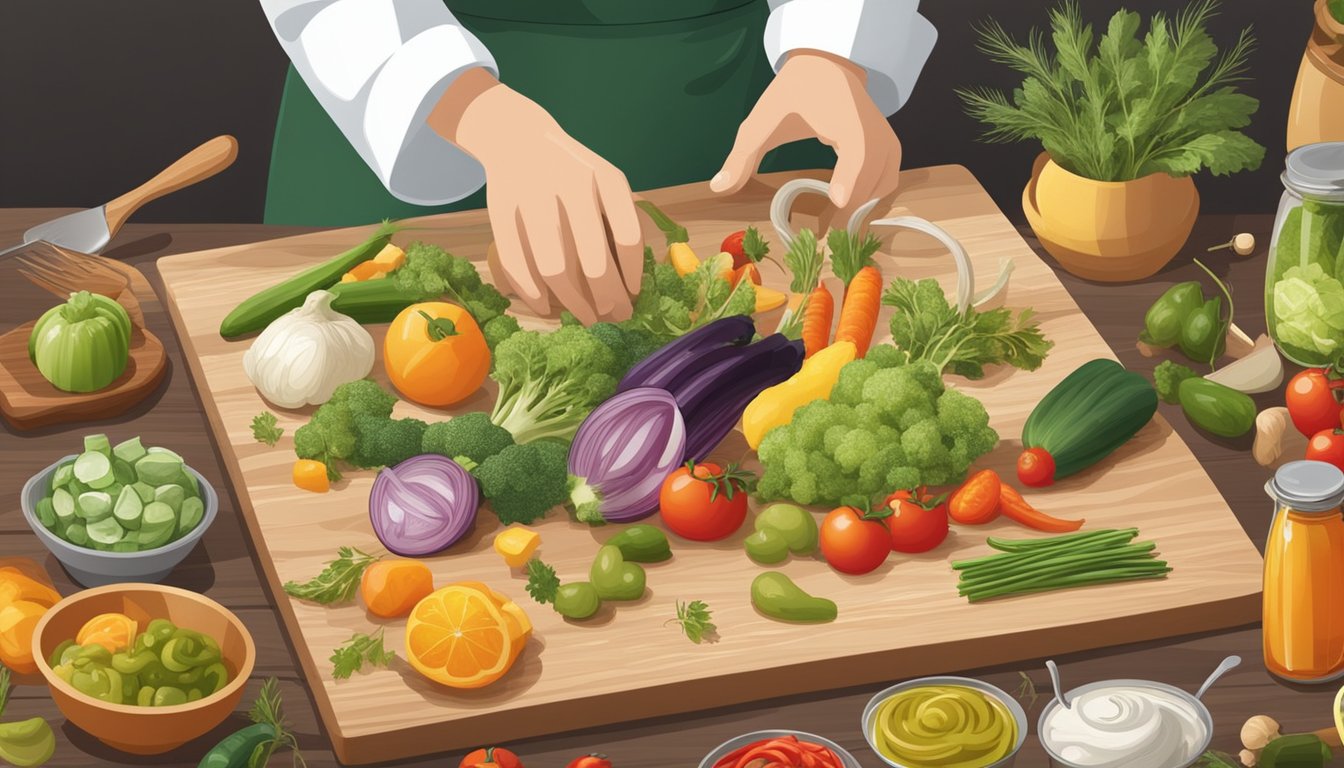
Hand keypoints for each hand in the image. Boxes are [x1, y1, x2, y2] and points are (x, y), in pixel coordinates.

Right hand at [429, 69, 640, 323]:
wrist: (517, 136)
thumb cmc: (571, 171)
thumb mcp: (604, 180)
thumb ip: (618, 220)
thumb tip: (630, 283)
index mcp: (605, 179)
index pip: (628, 237)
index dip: (632, 274)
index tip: (633, 294)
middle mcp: (571, 186)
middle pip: (593, 260)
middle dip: (607, 298)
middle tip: (614, 316)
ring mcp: (533, 198)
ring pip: (555, 268)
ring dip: (573, 302)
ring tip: (587, 318)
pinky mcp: (502, 212)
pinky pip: (518, 264)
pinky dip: (532, 292)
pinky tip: (546, 307)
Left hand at [711, 51, 902, 223]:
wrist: (826, 67)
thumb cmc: (793, 93)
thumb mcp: (762, 119)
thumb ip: (742, 155)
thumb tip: (719, 187)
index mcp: (844, 115)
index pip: (857, 148)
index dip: (850, 176)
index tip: (836, 201)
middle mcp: (872, 128)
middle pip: (871, 175)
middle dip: (850, 210)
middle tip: (823, 240)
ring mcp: (885, 138)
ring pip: (882, 184)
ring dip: (860, 208)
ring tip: (832, 229)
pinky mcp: (889, 147)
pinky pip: (886, 181)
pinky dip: (870, 199)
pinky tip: (846, 209)